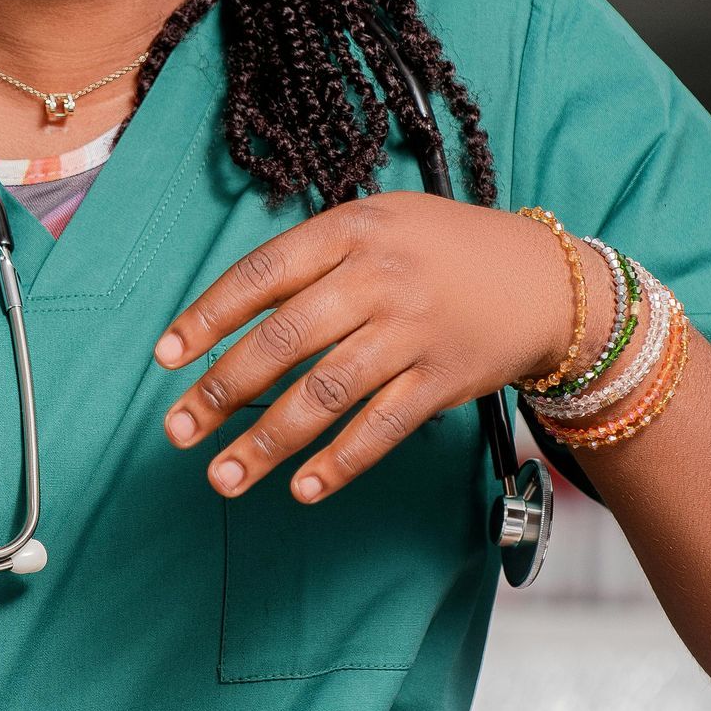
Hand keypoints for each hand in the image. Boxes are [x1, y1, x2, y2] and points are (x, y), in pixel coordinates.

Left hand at [154, 195, 587, 503]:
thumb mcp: (379, 223)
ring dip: (267, 442)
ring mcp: (413, 332)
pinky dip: (340, 462)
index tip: (167, 356)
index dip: (209, 317)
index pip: (263, 274)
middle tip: (179, 429)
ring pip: (325, 395)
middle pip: (285, 342)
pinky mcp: (443, 380)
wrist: (543, 281)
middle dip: (223, 391)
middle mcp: (379, 279)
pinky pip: (381, 428)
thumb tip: (231, 314)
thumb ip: (313, 258)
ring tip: (223, 477)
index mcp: (352, 230)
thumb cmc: (442, 250)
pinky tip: (303, 488)